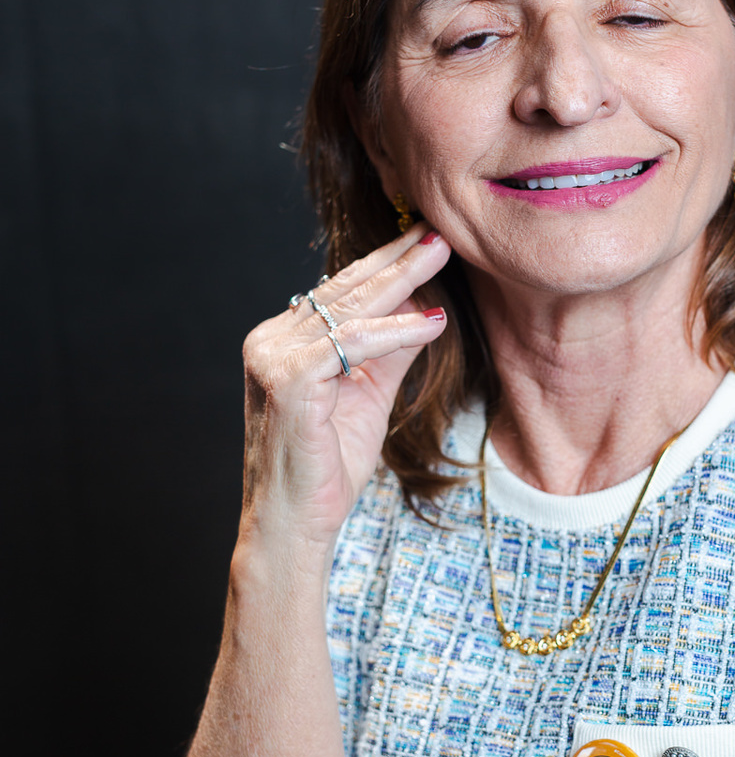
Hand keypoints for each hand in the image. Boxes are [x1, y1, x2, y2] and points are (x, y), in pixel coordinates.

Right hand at [239, 225, 451, 557]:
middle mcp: (270, 340)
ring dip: (401, 281)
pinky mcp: (287, 380)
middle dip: (396, 259)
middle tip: (440, 231)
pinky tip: (433, 322)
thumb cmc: (326, 467)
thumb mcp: (368, 396)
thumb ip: (389, 353)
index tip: (425, 240)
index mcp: (283, 341)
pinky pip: (351, 344)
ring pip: (348, 311)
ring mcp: (272, 358)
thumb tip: (423, 309)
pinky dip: (395, 331)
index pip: (339, 292)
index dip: (383, 264)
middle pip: (344, 291)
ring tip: (442, 256)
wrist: (295, 525)